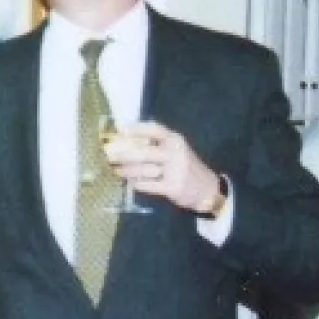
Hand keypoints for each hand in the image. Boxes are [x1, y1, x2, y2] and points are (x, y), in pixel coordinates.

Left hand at [102, 121, 222, 213]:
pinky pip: (148, 185)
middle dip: (123, 155)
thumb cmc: (185, 168)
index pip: (155, 129)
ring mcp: (175, 170)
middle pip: (144, 151)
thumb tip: (126, 141)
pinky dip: (137, 184)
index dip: (136, 129)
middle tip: (109, 156)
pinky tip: (131, 183)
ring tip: (117, 171)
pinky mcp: (173, 187)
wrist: (208, 190)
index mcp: (176, 140)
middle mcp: (176, 152)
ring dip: (126, 171)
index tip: (120, 130)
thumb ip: (157, 146)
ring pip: (143, 170)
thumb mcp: (176, 151)